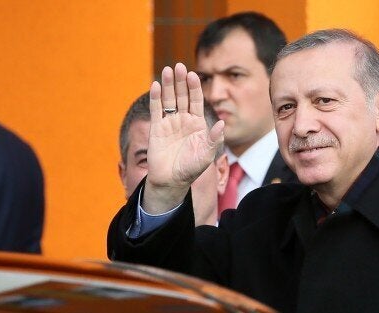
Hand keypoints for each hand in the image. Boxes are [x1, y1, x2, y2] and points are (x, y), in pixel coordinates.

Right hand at [143, 63, 223, 213]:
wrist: (172, 181)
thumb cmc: (192, 168)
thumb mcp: (207, 154)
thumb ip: (214, 139)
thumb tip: (222, 124)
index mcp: (197, 123)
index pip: (196, 100)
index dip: (194, 87)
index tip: (193, 75)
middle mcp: (183, 120)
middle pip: (182, 96)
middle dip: (181, 81)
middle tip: (178, 65)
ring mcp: (169, 123)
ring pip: (169, 99)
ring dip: (169, 85)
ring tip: (168, 70)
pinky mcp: (156, 128)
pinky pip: (156, 110)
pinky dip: (156, 98)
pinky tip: (157, 85)